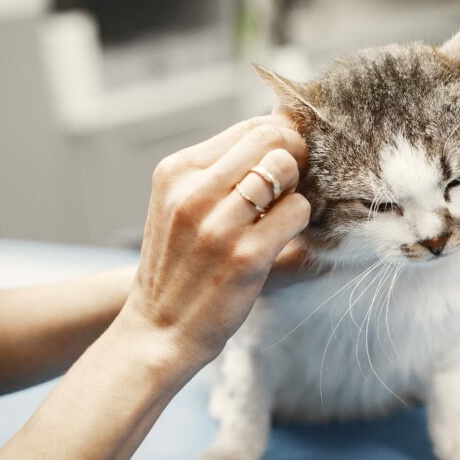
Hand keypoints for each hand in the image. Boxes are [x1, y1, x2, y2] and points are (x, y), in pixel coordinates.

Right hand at [118, 114, 309, 367]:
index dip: (280, 139)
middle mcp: (192, 192)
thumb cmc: (179, 266)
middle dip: (295, 156)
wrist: (159, 330)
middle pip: (271, 140)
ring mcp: (218, 225)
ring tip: (282, 213)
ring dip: (296, 189)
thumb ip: (217, 172)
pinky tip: (285, 236)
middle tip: (293, 184)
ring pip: (285, 169)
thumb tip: (277, 134)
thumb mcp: (179, 206)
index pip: (249, 129)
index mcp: (176, 172)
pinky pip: (297, 210)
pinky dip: (300, 219)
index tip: (287, 160)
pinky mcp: (245, 255)